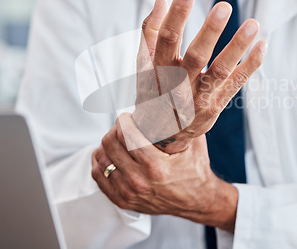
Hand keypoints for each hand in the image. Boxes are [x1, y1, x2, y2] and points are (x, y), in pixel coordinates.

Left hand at [92, 113, 238, 232]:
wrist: (198, 201)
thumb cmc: (195, 170)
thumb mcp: (194, 143)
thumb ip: (185, 120)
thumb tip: (175, 96)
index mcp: (155, 166)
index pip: (125, 135)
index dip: (123, 120)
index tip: (128, 117)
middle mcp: (139, 181)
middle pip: (109, 143)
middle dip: (115, 129)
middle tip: (124, 127)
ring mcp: (128, 192)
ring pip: (101, 158)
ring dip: (107, 144)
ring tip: (118, 139)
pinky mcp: (122, 200)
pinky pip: (98, 175)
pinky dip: (100, 161)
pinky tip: (109, 154)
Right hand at [133, 0, 267, 153]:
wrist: (159, 135)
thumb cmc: (153, 90)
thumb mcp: (144, 64)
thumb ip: (151, 31)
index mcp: (157, 71)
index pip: (166, 40)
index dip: (176, 15)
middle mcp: (177, 86)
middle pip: (195, 57)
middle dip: (209, 32)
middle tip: (224, 6)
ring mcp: (198, 98)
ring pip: (220, 71)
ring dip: (237, 47)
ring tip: (253, 23)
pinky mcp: (215, 106)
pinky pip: (235, 85)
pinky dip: (250, 66)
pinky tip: (263, 45)